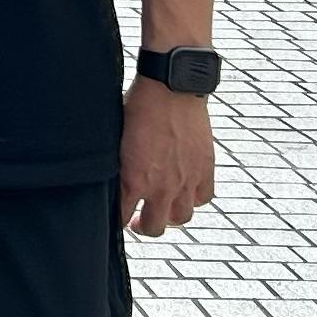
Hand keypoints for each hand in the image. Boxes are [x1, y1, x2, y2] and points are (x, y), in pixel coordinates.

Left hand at [120, 86, 213, 238]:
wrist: (170, 87)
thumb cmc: (139, 105)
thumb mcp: (116, 139)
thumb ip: (117, 166)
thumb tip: (111, 177)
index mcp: (134, 180)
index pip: (121, 218)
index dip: (118, 221)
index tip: (119, 216)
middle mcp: (161, 187)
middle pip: (153, 228)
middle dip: (144, 226)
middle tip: (140, 219)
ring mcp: (185, 180)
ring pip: (181, 219)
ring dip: (170, 216)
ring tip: (164, 207)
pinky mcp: (205, 169)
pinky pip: (203, 198)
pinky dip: (194, 199)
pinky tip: (186, 191)